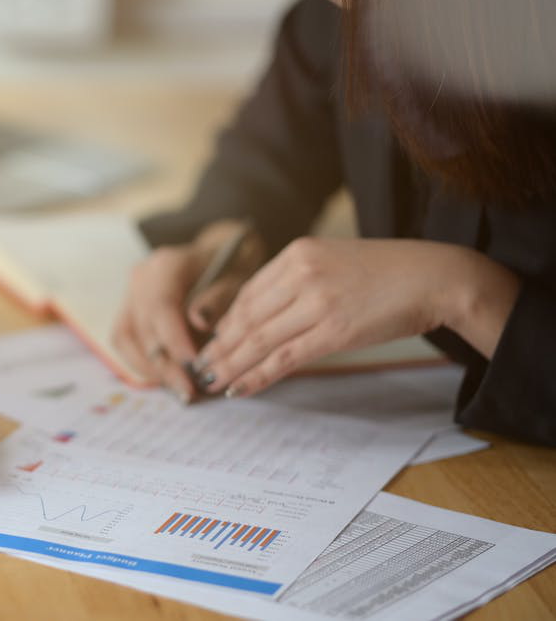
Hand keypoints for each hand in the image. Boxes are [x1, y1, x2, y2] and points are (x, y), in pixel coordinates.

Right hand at [111, 220, 264, 400]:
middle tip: (190, 391)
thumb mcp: (238, 278)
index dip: (174, 341)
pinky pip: (126, 343)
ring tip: (178, 390)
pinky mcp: (128, 311)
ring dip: (150, 369)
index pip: (161, 307)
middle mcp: (141, 278)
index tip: (195, 368)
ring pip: (125, 339)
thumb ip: (219, 298)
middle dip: (166, 365)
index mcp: (166, 265)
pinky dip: (144, 364)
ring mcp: (130, 294)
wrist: (218, 254)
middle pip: (143, 328)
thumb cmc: (233, 267)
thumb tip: (198, 322)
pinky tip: (167, 380)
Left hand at [194, 237, 519, 398]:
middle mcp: (302, 273)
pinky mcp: (334, 331)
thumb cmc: (389, 274)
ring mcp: (317, 302)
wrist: (437, 277)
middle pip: (247, 317)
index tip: (214, 340)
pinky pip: (285, 357)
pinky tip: (241, 388)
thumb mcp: (334, 262)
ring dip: (232, 365)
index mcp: (299, 252)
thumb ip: (298, 281)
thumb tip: (263, 315)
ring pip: (260, 340)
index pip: (249, 292)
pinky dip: (258, 375)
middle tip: (202, 367)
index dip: (227, 321)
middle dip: (222, 346)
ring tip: (214, 382)